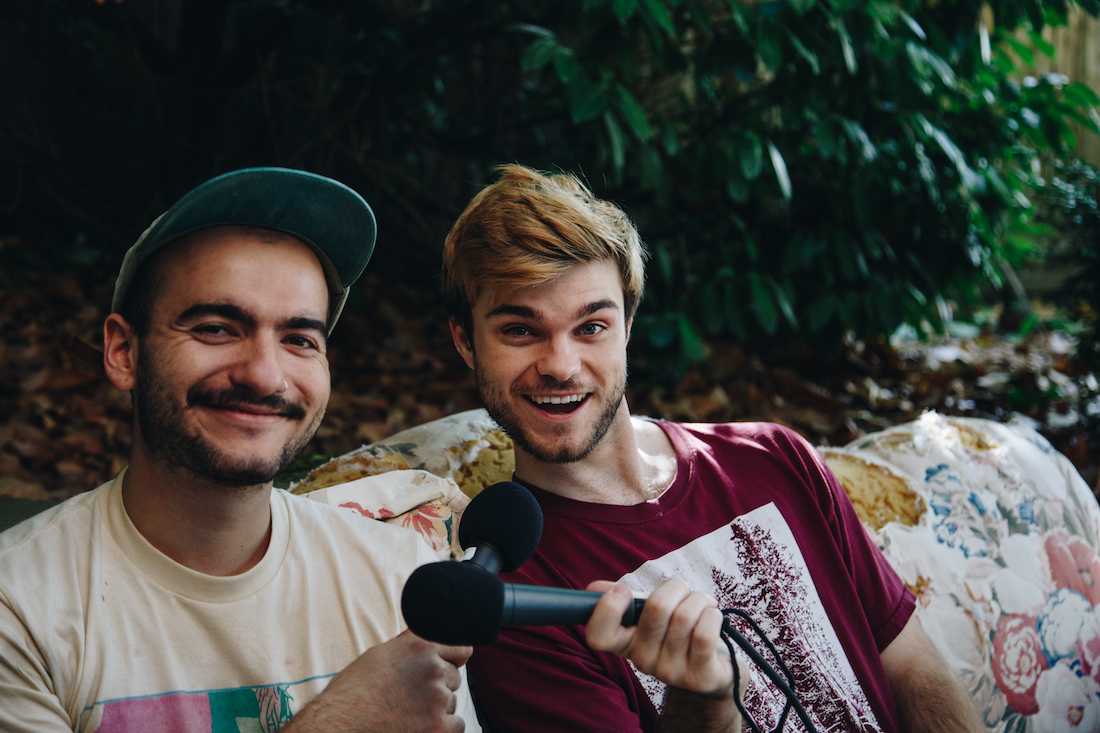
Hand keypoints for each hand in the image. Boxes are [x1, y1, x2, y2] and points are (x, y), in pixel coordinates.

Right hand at [286, 629, 471, 731]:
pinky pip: (456, 725)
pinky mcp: (438, 726)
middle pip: (453, 679)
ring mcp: (437, 698)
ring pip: (451, 703)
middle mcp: (433, 668)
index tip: (442, 670)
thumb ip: (413, 645)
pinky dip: (441, 729)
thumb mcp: (383, 654)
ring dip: (436, 709)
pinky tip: (417, 727)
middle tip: (409, 697)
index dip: (450, 661)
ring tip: (405, 713)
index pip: (461, 649)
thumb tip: (434, 639)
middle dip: (437, 688)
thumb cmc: (355, 691)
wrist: (339, 723)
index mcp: (421, 646)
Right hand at [585, 578, 733, 697]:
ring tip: (703, 604)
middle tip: (683, 592)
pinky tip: (712, 616)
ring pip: (685, 616)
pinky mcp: (698, 677)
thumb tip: (595, 589)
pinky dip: (712, 614)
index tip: (623, 590)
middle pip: (656, 608)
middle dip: (675, 587)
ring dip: (698, 599)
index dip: (607, 609)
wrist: (713, 670)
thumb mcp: (650, 616)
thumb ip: (625, 600)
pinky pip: (705, 633)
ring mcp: (670, 672)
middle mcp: (642, 661)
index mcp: (625, 643)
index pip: (598, 636)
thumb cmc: (677, 633)